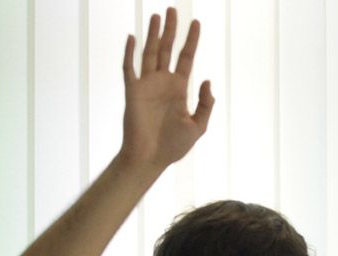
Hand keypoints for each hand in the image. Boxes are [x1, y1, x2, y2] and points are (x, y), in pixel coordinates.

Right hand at [119, 8, 214, 171]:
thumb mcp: (198, 126)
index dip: (191, 41)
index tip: (196, 23)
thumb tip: (207, 82)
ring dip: (152, 34)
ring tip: (157, 15)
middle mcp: (162, 83)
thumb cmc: (173, 146)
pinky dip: (130, 53)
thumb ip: (205, 105)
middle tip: (173, 9)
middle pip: (167, 49)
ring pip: (150, 53)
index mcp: (178, 89)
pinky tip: (133, 37)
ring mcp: (147, 85)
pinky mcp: (132, 92)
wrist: (151, 158)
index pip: (186, 58)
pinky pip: (130, 68)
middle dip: (171, 30)